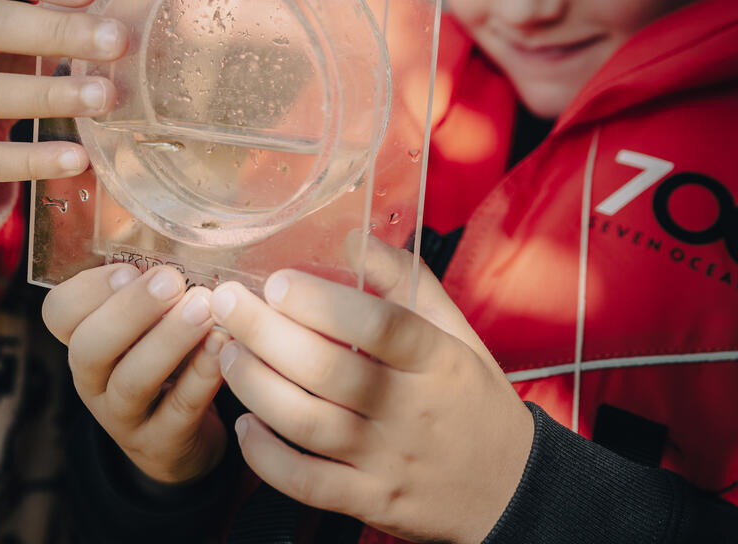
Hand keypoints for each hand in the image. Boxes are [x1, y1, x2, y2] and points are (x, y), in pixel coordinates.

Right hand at [42, 262, 228, 484]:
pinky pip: (178, 409)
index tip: (127, 269)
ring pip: (132, 380)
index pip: (58, 314)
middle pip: (90, 347)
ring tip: (203, 308)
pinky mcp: (161, 444)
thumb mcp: (147, 325)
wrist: (181, 439)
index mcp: (84, 341)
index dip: (88, 290)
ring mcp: (123, 417)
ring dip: (168, 340)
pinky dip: (201, 375)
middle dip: (130, 310)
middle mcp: (93, 380)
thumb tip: (182, 234)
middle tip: (171, 280)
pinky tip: (223, 344)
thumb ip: (152, 288)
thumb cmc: (166, 362)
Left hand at [210, 236, 533, 543]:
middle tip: (227, 303)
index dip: (324, 302)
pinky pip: (306, 483)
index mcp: (437, 360)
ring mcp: (388, 459)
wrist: (511, 490)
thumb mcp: (455, 332)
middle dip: (266, 333)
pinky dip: (266, 455)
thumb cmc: (472, 399)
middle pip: (329, 370)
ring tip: (226, 353)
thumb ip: (405, 281)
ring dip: (255, 385)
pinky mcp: (370, 501)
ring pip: (307, 423)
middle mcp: (411, 409)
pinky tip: (245, 423)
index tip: (278, 281)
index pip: (380, 326)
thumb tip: (353, 236)